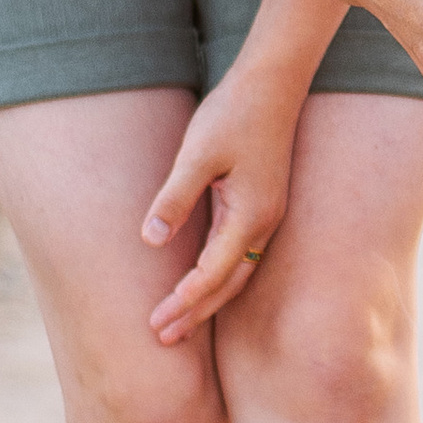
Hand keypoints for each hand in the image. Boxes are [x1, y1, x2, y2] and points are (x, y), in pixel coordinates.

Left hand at [142, 58, 306, 342]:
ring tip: (180, 322)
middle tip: (163, 338)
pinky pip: (240, 254)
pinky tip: (200, 281)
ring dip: (208, 299)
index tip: (157, 323)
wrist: (272, 83)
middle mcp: (264, 222)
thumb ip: (174, 199)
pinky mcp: (261, 204)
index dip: (184, 301)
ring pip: (237, 272)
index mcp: (250, 215)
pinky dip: (219, 276)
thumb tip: (151, 240)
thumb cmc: (233, 114)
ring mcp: (267, 215)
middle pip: (229, 284)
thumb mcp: (197, 155)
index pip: (213, 274)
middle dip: (196, 313)